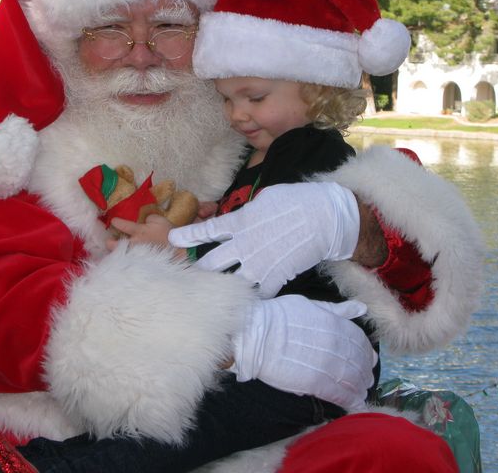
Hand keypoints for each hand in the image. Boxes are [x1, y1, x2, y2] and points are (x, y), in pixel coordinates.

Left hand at [106, 216, 181, 255]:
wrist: (178, 248)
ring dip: (116, 253)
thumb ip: (148, 218)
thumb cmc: (169, 232)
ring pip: (120, 255)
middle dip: (109, 243)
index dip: (116, 222)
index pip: (122, 225)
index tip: (114, 221)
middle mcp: (134, 243)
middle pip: (113, 245)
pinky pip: (129, 262)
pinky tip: (126, 261)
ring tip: (117, 252)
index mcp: (138, 231)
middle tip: (109, 241)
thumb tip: (144, 221)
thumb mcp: (159, 219)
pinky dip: (126, 261)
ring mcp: (136, 255)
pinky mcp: (141, 263)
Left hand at [169, 182, 359, 296]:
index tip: (172, 240)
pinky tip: (250, 298)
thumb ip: (246, 215)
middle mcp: (245, 246)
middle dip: (200, 271)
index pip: (206, 231)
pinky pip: (258, 294)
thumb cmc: (296, 201)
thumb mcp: (265, 200)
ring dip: (223, 288)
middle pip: (212, 264)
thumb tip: (239, 221)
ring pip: (231, 284)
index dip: (187, 236)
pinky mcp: (275, 278)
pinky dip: (254, 296)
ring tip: (214, 294)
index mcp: (240, 223)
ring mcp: (259, 265)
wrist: (324, 218)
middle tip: (193, 276)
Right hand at [230, 295, 375, 411]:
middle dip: (365, 372)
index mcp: (334, 324)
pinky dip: (350, 401)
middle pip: (359, 362)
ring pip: (352, 379)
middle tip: (366, 379)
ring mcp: (326, 365)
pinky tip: (355, 404)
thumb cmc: (278, 316)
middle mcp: (335, 344)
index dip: (365, 352)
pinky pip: (339, 394)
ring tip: (361, 393)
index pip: (359, 341)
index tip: (367, 359)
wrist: (254, 335)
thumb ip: (338, 309)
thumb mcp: (310, 305)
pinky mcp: (315, 383)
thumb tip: (361, 308)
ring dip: (360, 387)